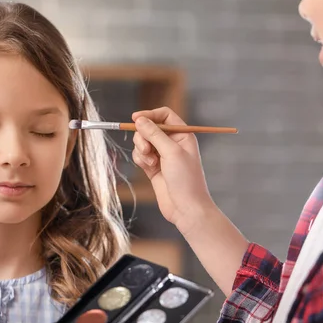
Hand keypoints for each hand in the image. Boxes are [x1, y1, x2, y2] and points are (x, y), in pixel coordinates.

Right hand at [131, 107, 213, 230]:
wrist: (186, 208)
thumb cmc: (186, 180)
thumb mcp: (171, 152)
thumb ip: (154, 134)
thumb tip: (139, 119)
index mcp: (182, 135)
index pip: (164, 115)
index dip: (149, 115)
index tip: (135, 118)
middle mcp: (172, 143)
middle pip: (149, 128)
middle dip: (143, 137)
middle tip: (147, 150)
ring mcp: (162, 155)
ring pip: (142, 142)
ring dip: (142, 150)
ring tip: (151, 163)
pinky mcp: (153, 167)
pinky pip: (140, 155)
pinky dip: (140, 160)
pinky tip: (149, 169)